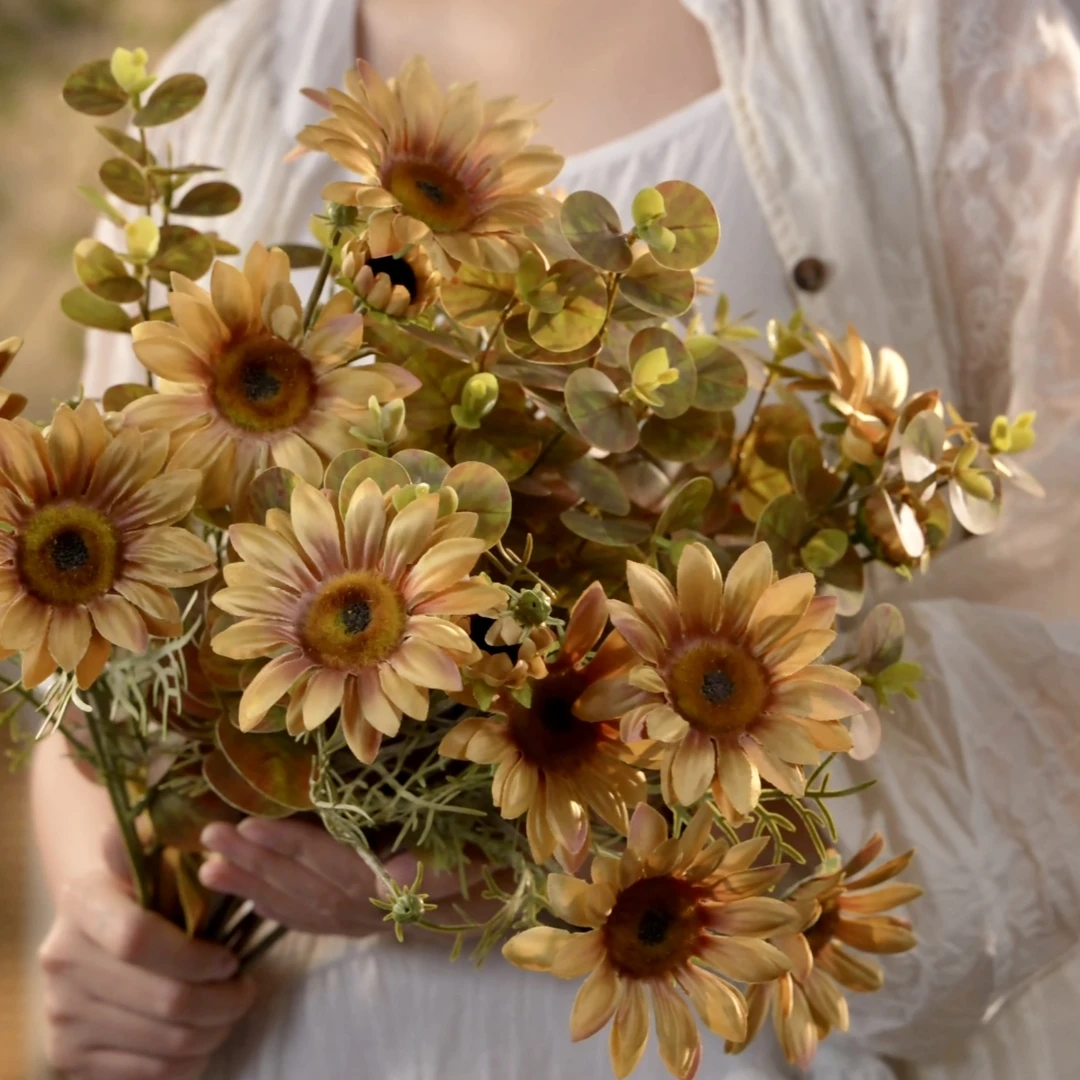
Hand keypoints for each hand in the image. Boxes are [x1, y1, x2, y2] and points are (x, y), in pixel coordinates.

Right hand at [39, 829, 255, 1079]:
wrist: (100, 932)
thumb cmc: (152, 892)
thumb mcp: (161, 863)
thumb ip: (171, 847)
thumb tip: (175, 806)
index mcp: (83, 901)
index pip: (139, 938)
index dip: (196, 957)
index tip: (231, 959)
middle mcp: (61, 959)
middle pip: (162, 999)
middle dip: (221, 1001)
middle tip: (246, 990)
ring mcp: (61, 1012)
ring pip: (162, 1041)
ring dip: (212, 1031)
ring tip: (230, 1010)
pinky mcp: (68, 1055)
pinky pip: (146, 1073)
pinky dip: (189, 1060)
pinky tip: (203, 1035)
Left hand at [198, 818, 487, 935]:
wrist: (499, 888)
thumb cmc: (485, 851)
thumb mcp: (473, 847)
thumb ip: (438, 862)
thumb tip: (395, 870)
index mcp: (398, 885)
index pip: (333, 863)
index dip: (290, 845)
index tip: (250, 824)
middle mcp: (373, 907)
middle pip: (304, 883)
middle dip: (254, 860)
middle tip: (210, 834)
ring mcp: (361, 918)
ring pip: (297, 902)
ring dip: (250, 882)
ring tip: (208, 863)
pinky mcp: (355, 922)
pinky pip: (305, 918)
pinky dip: (268, 904)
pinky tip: (236, 890)